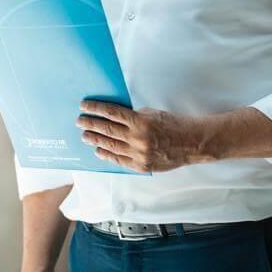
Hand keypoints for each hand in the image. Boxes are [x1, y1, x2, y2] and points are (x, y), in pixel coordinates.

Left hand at [76, 100, 208, 171]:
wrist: (192, 143)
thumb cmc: (172, 124)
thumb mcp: (152, 113)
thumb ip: (132, 115)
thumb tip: (112, 116)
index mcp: (140, 121)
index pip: (112, 113)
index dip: (96, 109)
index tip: (84, 106)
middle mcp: (138, 138)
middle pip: (108, 130)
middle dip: (91, 125)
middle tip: (80, 122)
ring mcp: (139, 154)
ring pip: (111, 146)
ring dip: (96, 140)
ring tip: (85, 136)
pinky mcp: (142, 166)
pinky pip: (120, 160)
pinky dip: (107, 155)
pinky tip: (98, 151)